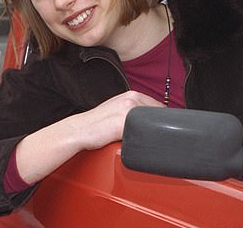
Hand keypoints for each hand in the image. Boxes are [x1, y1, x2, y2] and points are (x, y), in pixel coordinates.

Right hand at [16, 91, 161, 184]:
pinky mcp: (124, 123)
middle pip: (161, 114)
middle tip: (161, 139)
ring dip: (156, 134)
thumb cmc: (96, 125)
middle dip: (162, 127)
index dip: (163, 121)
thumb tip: (151, 123)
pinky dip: (147, 141)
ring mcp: (129, 110)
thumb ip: (134, 112)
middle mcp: (132, 99)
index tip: (163, 130)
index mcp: (132, 95)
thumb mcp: (118, 112)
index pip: (159, 108)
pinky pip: (144, 133)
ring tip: (153, 144)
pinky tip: (145, 147)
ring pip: (155, 123)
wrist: (79, 131)